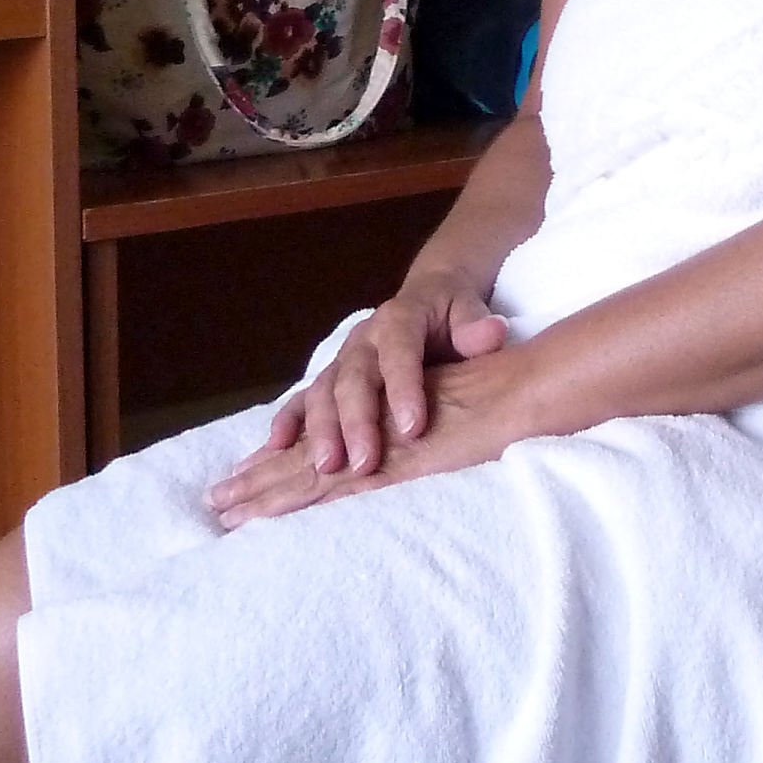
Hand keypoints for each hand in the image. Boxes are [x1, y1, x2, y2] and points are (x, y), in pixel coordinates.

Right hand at [204, 281, 508, 521]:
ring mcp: (342, 360)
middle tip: (363, 462)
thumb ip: (476, 325)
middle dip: (356, 422)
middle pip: (354, 379)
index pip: (400, 354)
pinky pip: (302, 400)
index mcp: (400, 320)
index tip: (413, 428)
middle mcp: (363, 339)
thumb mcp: (469, 309)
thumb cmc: (453, 312)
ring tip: (325, 467)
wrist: (428, 296)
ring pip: (324, 393)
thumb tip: (488, 334)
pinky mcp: (330, 379)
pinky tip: (274, 449)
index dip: (404, 390)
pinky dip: (287, 422)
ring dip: (320, 431)